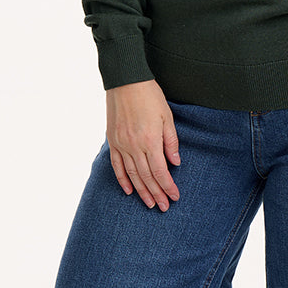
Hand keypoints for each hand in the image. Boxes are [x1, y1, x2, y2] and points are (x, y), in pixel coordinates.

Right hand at [106, 80, 180, 209]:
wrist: (125, 80)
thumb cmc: (150, 96)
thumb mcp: (167, 116)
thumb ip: (171, 141)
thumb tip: (175, 162)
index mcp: (150, 140)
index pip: (161, 171)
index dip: (168, 186)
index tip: (174, 197)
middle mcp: (134, 146)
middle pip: (147, 177)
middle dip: (157, 194)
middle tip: (163, 207)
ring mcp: (121, 144)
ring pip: (132, 174)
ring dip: (141, 191)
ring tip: (149, 204)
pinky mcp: (112, 140)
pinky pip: (116, 165)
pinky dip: (122, 179)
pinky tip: (129, 190)